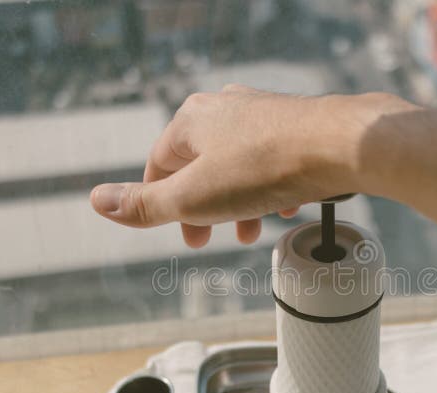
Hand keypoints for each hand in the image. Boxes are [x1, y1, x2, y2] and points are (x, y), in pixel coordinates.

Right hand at [89, 85, 412, 246]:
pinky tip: (281, 210)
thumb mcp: (194, 197)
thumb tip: (96, 200)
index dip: (162, 204)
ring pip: (237, 166)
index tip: (181, 235)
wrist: (340, 145)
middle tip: (209, 240)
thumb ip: (147, 203)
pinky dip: (269, 189)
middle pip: (199, 165)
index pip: (159, 164)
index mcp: (191, 120)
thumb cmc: (265, 168)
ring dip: (237, 203)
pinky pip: (271, 161)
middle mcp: (223, 108)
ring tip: (250, 233)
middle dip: (203, 209)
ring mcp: (261, 114)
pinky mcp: (295, 125)